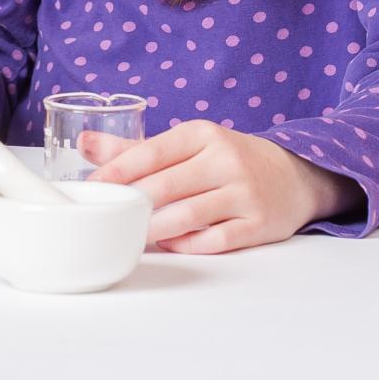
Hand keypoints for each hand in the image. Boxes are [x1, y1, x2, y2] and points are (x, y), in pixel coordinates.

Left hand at [87, 121, 361, 253]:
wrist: (294, 175)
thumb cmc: (227, 159)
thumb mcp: (187, 144)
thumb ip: (135, 148)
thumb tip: (84, 143)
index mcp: (202, 134)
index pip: (152, 151)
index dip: (118, 170)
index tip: (92, 184)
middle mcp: (225, 159)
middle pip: (166, 185)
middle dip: (132, 203)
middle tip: (106, 215)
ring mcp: (244, 192)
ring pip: (187, 215)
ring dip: (154, 229)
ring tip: (132, 234)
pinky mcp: (258, 224)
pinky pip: (214, 240)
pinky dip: (186, 245)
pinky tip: (169, 244)